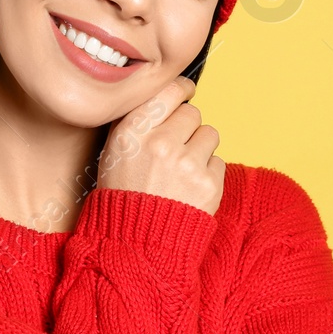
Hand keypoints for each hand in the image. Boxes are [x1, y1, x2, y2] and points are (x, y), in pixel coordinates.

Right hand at [98, 75, 224, 214]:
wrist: (137, 243)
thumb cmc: (123, 197)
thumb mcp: (114, 153)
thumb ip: (137, 122)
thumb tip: (165, 94)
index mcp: (133, 132)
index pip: (168, 91)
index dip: (181, 90)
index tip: (186, 92)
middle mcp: (160, 143)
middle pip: (192, 113)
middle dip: (187, 128)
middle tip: (174, 149)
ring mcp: (187, 164)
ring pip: (209, 134)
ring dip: (200, 149)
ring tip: (181, 170)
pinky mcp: (208, 183)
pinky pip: (218, 161)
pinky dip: (207, 173)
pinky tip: (188, 188)